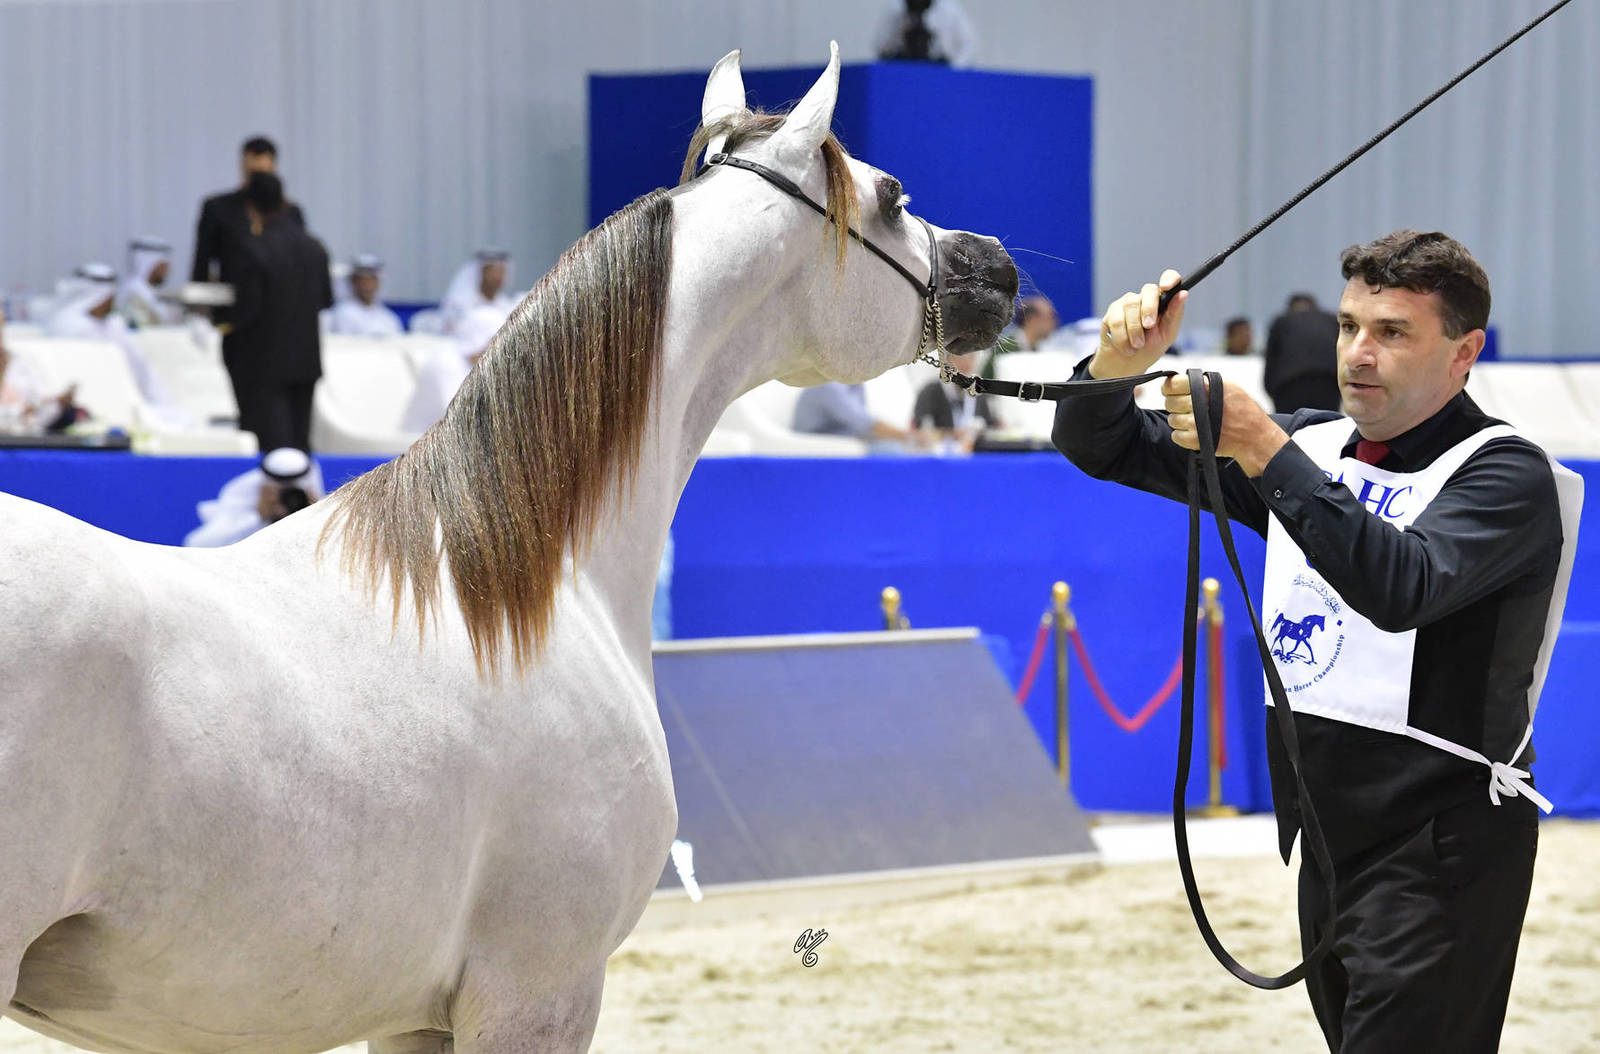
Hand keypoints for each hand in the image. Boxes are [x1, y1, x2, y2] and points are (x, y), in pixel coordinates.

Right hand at [1087, 269, 1186, 379]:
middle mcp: (1144, 298)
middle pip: (1147, 290)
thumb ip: (1175, 314)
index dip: (1169, 278)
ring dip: (1135, 330)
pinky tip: (1126, 347)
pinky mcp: (1111, 313)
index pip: (1169, 279)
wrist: (1126, 365)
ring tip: (1137, 345)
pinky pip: (1116, 320)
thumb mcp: (1167, 335)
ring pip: (1131, 305)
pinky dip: (1122, 337)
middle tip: (1149, 327)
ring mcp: (1126, 304)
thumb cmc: (1149, 349)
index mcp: (1162, 301)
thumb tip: (1183, 294)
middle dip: (1149, 309)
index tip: (1167, 286)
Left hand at [1162, 374, 1287, 477]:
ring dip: (1180, 421)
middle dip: (1175, 405)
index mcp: (1207, 388)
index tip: (1170, 391)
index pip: (1173, 384)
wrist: (1254, 437)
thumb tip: (1181, 381)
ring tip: (1195, 420)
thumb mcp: (1229, 387)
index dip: (1169, 388)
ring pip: (1172, 420)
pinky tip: (1194, 431)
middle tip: (1185, 408)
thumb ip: (1205, 383)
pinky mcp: (1195, 441)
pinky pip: (1176, 436)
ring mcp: (1196, 424)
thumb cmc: (1244, 411)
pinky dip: (1182, 435)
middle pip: (1170, 403)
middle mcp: (1199, 404)